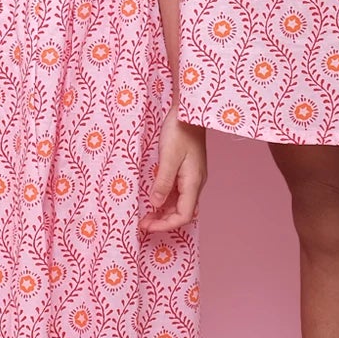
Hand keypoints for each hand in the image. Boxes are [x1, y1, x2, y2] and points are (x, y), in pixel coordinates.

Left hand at [143, 114, 206, 232]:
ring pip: (180, 204)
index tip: (147, 226)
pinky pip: (178, 193)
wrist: (188, 111)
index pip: (184, 215)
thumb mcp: (168, 157)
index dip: (165, 225)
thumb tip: (156, 204)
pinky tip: (154, 199)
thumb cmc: (179, 131)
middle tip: (143, 223)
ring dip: (164, 212)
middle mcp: (195, 183)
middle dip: (163, 221)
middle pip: (182, 212)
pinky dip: (165, 201)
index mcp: (194, 182)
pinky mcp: (187, 171)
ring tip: (146, 215)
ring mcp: (192, 177)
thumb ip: (163, 183)